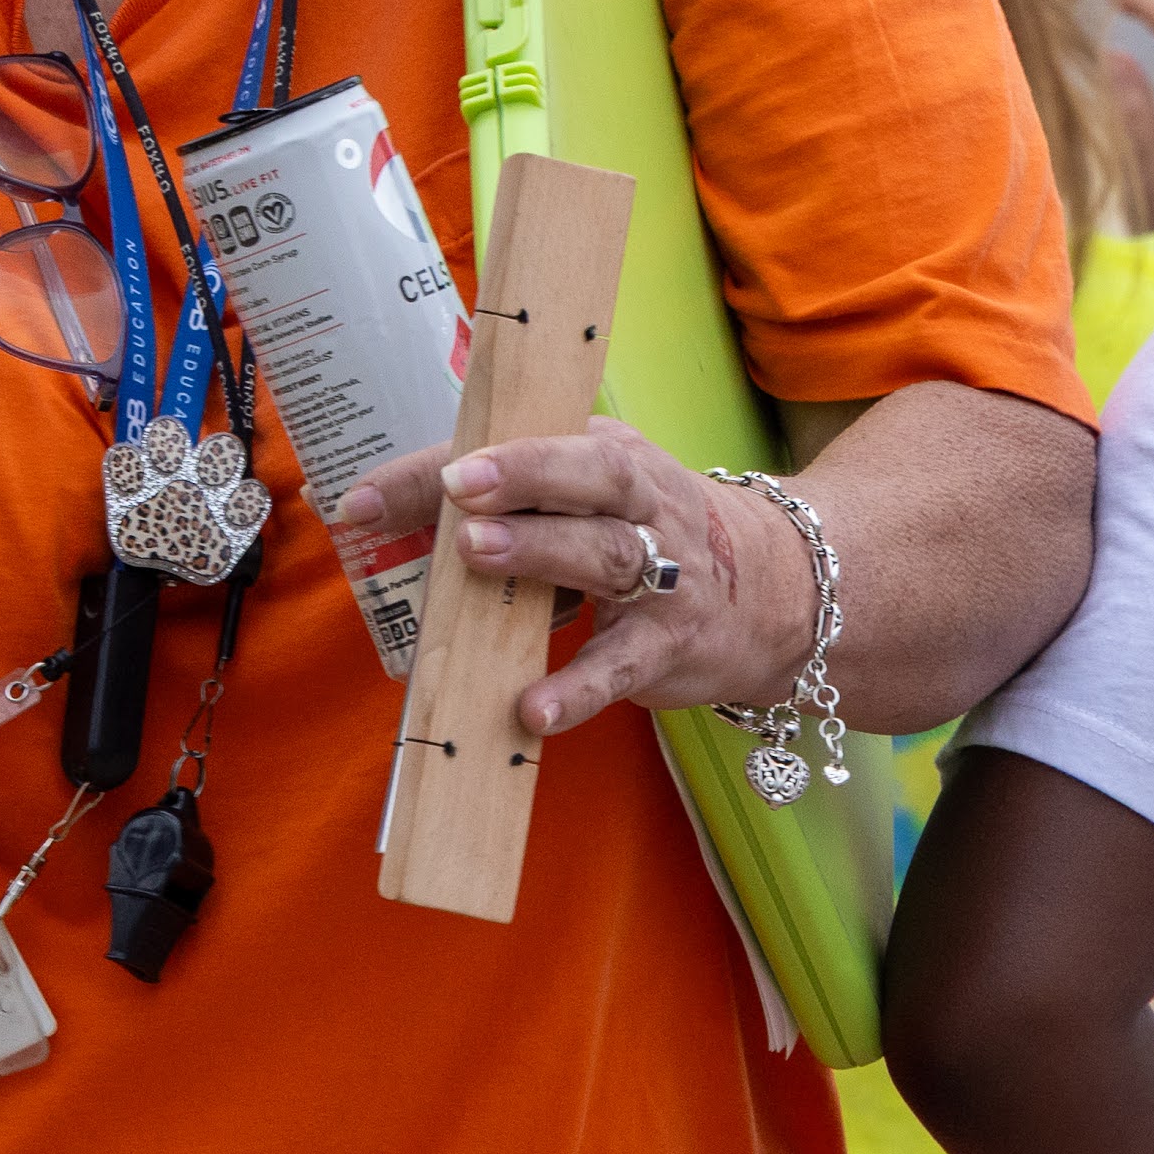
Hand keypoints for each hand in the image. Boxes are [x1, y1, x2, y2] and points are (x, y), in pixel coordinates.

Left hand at [337, 417, 818, 739]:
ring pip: (604, 556)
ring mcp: (665, 575)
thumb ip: (505, 501)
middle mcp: (643, 505)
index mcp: (608, 457)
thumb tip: (382, 513)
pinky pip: (619, 667)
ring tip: (475, 555)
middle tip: (454, 493)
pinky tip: (531, 708)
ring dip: (539, 554)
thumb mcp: (589, 499)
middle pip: (586, 479)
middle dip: (521, 477)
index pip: (529, 444)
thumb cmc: (644, 535)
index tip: (375, 494)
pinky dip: (576, 688)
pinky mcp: (669, 646)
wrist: (778, 594)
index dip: (452, 465)